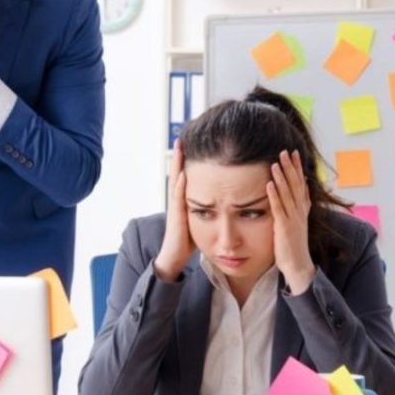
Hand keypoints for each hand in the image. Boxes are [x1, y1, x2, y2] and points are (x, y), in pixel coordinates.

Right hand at [153, 140, 195, 281]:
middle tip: (181, 138)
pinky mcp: (177, 217)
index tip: (190, 143)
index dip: (187, 160)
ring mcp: (175, 207)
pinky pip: (178, 198)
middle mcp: (177, 200)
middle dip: (179, 156)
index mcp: (184, 200)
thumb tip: (220, 201)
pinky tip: (183, 175)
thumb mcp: (199, 219)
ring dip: (177, 165)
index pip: (186, 175)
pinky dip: (180, 186)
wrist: (174, 256)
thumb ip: (206, 208)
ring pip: (176, 181)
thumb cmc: (188, 240)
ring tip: (179, 148)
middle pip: (178, 173)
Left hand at [267, 150, 314, 294]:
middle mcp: (300, 211)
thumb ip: (298, 206)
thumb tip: (302, 189)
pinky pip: (279, 208)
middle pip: (295, 185)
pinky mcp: (284, 227)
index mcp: (302, 209)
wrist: (298, 265)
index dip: (297, 168)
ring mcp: (293, 219)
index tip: (294, 153)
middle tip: (285, 151)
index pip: (301, 183)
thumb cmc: (294, 244)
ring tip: (276, 162)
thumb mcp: (298, 221)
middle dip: (290, 167)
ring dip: (282, 177)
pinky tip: (269, 184)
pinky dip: (274, 195)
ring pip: (287, 194)